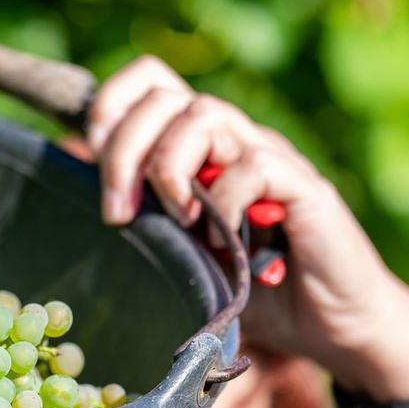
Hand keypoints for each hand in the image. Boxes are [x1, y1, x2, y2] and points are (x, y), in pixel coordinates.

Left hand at [84, 56, 408, 401]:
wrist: (329, 325)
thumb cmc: (249, 291)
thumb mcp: (180, 253)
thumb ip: (144, 218)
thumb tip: (79, 185)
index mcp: (197, 148)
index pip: (150, 82)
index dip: (111, 107)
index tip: (89, 161)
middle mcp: (231, 141)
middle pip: (166, 98)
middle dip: (124, 152)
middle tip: (117, 214)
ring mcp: (269, 160)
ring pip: (205, 116)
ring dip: (170, 169)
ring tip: (174, 222)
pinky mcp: (304, 189)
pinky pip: (254, 166)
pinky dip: (226, 200)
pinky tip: (222, 241)